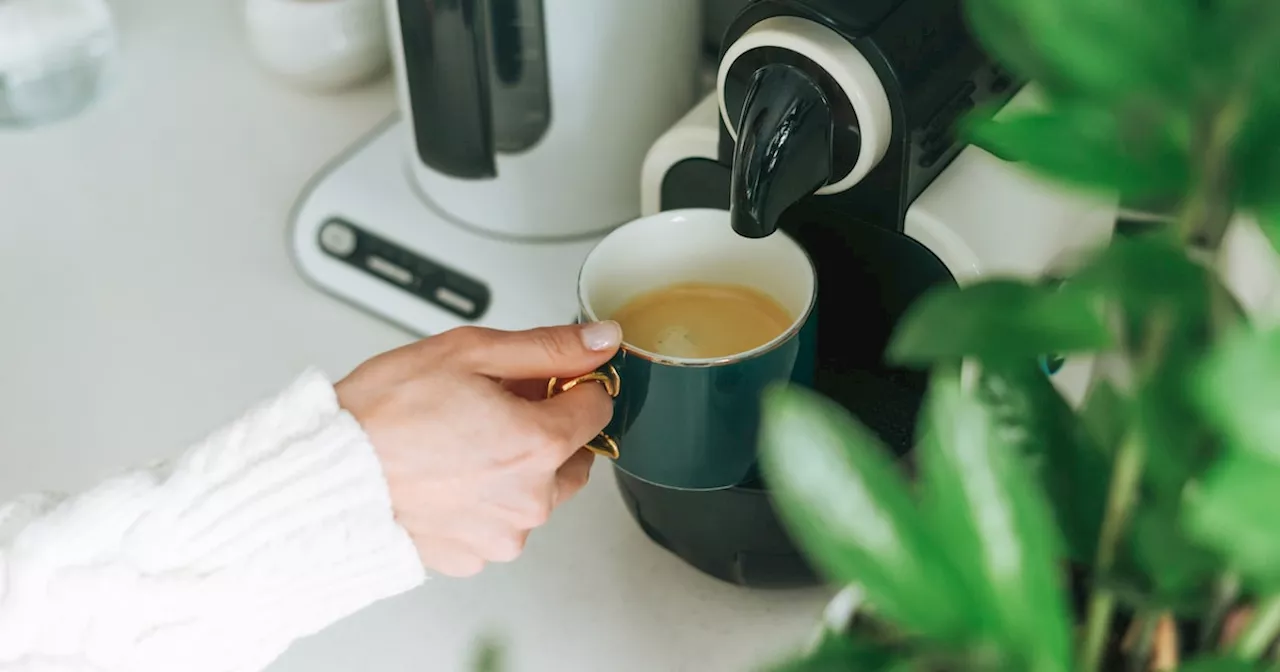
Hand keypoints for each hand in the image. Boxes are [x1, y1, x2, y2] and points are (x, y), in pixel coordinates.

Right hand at [334, 322, 621, 576]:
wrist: (324, 474)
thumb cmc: (384, 414)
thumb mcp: (470, 353)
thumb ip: (549, 347)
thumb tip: (601, 340)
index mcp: (540, 444)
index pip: (598, 407)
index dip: (572, 384)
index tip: (544, 380)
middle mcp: (531, 499)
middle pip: (573, 454)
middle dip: (548, 428)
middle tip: (493, 407)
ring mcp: (503, 535)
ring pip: (537, 492)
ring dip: (517, 468)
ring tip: (461, 443)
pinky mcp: (474, 557)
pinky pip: (498, 521)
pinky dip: (484, 500)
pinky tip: (447, 476)